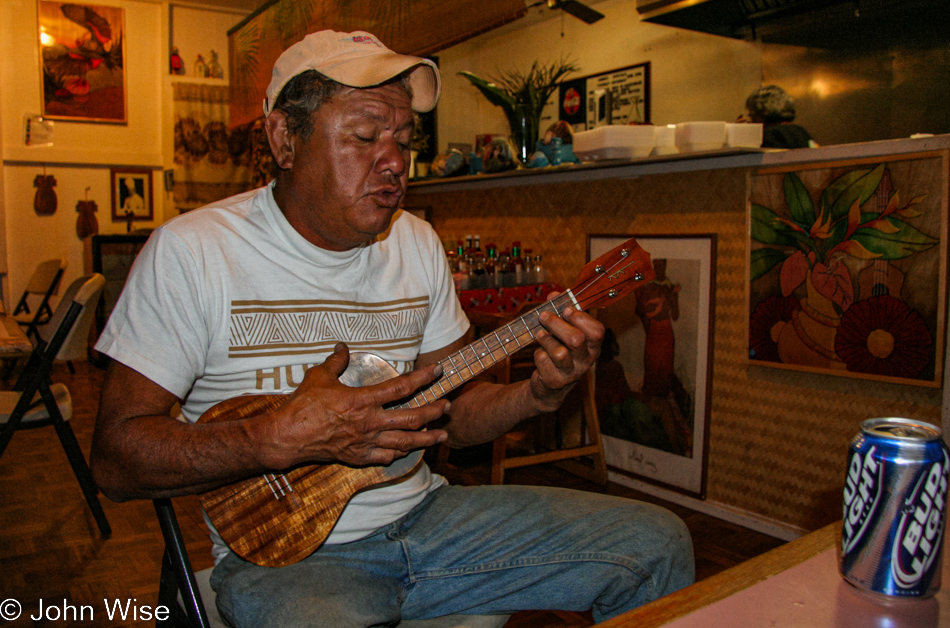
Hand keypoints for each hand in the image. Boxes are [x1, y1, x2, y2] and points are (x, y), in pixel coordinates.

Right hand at [261, 343, 448, 468]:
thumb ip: (336, 361)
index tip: (438, 371)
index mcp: (363, 400)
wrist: (288, 438)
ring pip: (405, 442)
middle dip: (434, 412)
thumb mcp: (318, 377)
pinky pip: (387, 457)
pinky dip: (401, 454)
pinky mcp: (359, 457)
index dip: (423, 378)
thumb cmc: (302, 406)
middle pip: (412, 418)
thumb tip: (342, 347)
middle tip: (448, 407)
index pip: (401, 387)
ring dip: (426, 438)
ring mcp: (366, 442)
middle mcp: (370, 423)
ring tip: (442, 436)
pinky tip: (409, 450)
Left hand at [529, 296, 603, 410]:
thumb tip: (554, 295)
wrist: (549, 384)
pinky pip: (544, 362)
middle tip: (544, 316)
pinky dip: (538, 354)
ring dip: (546, 340)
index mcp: (593, 346)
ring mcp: (571, 373)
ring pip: (559, 353)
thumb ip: (560, 311)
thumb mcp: (563, 330)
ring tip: (540, 335)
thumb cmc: (559, 349)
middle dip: (557, 324)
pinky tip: (540, 352)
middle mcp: (586, 361)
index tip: (566, 309)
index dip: (581, 318)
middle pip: (576, 340)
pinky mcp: (555, 382)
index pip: (597, 331)